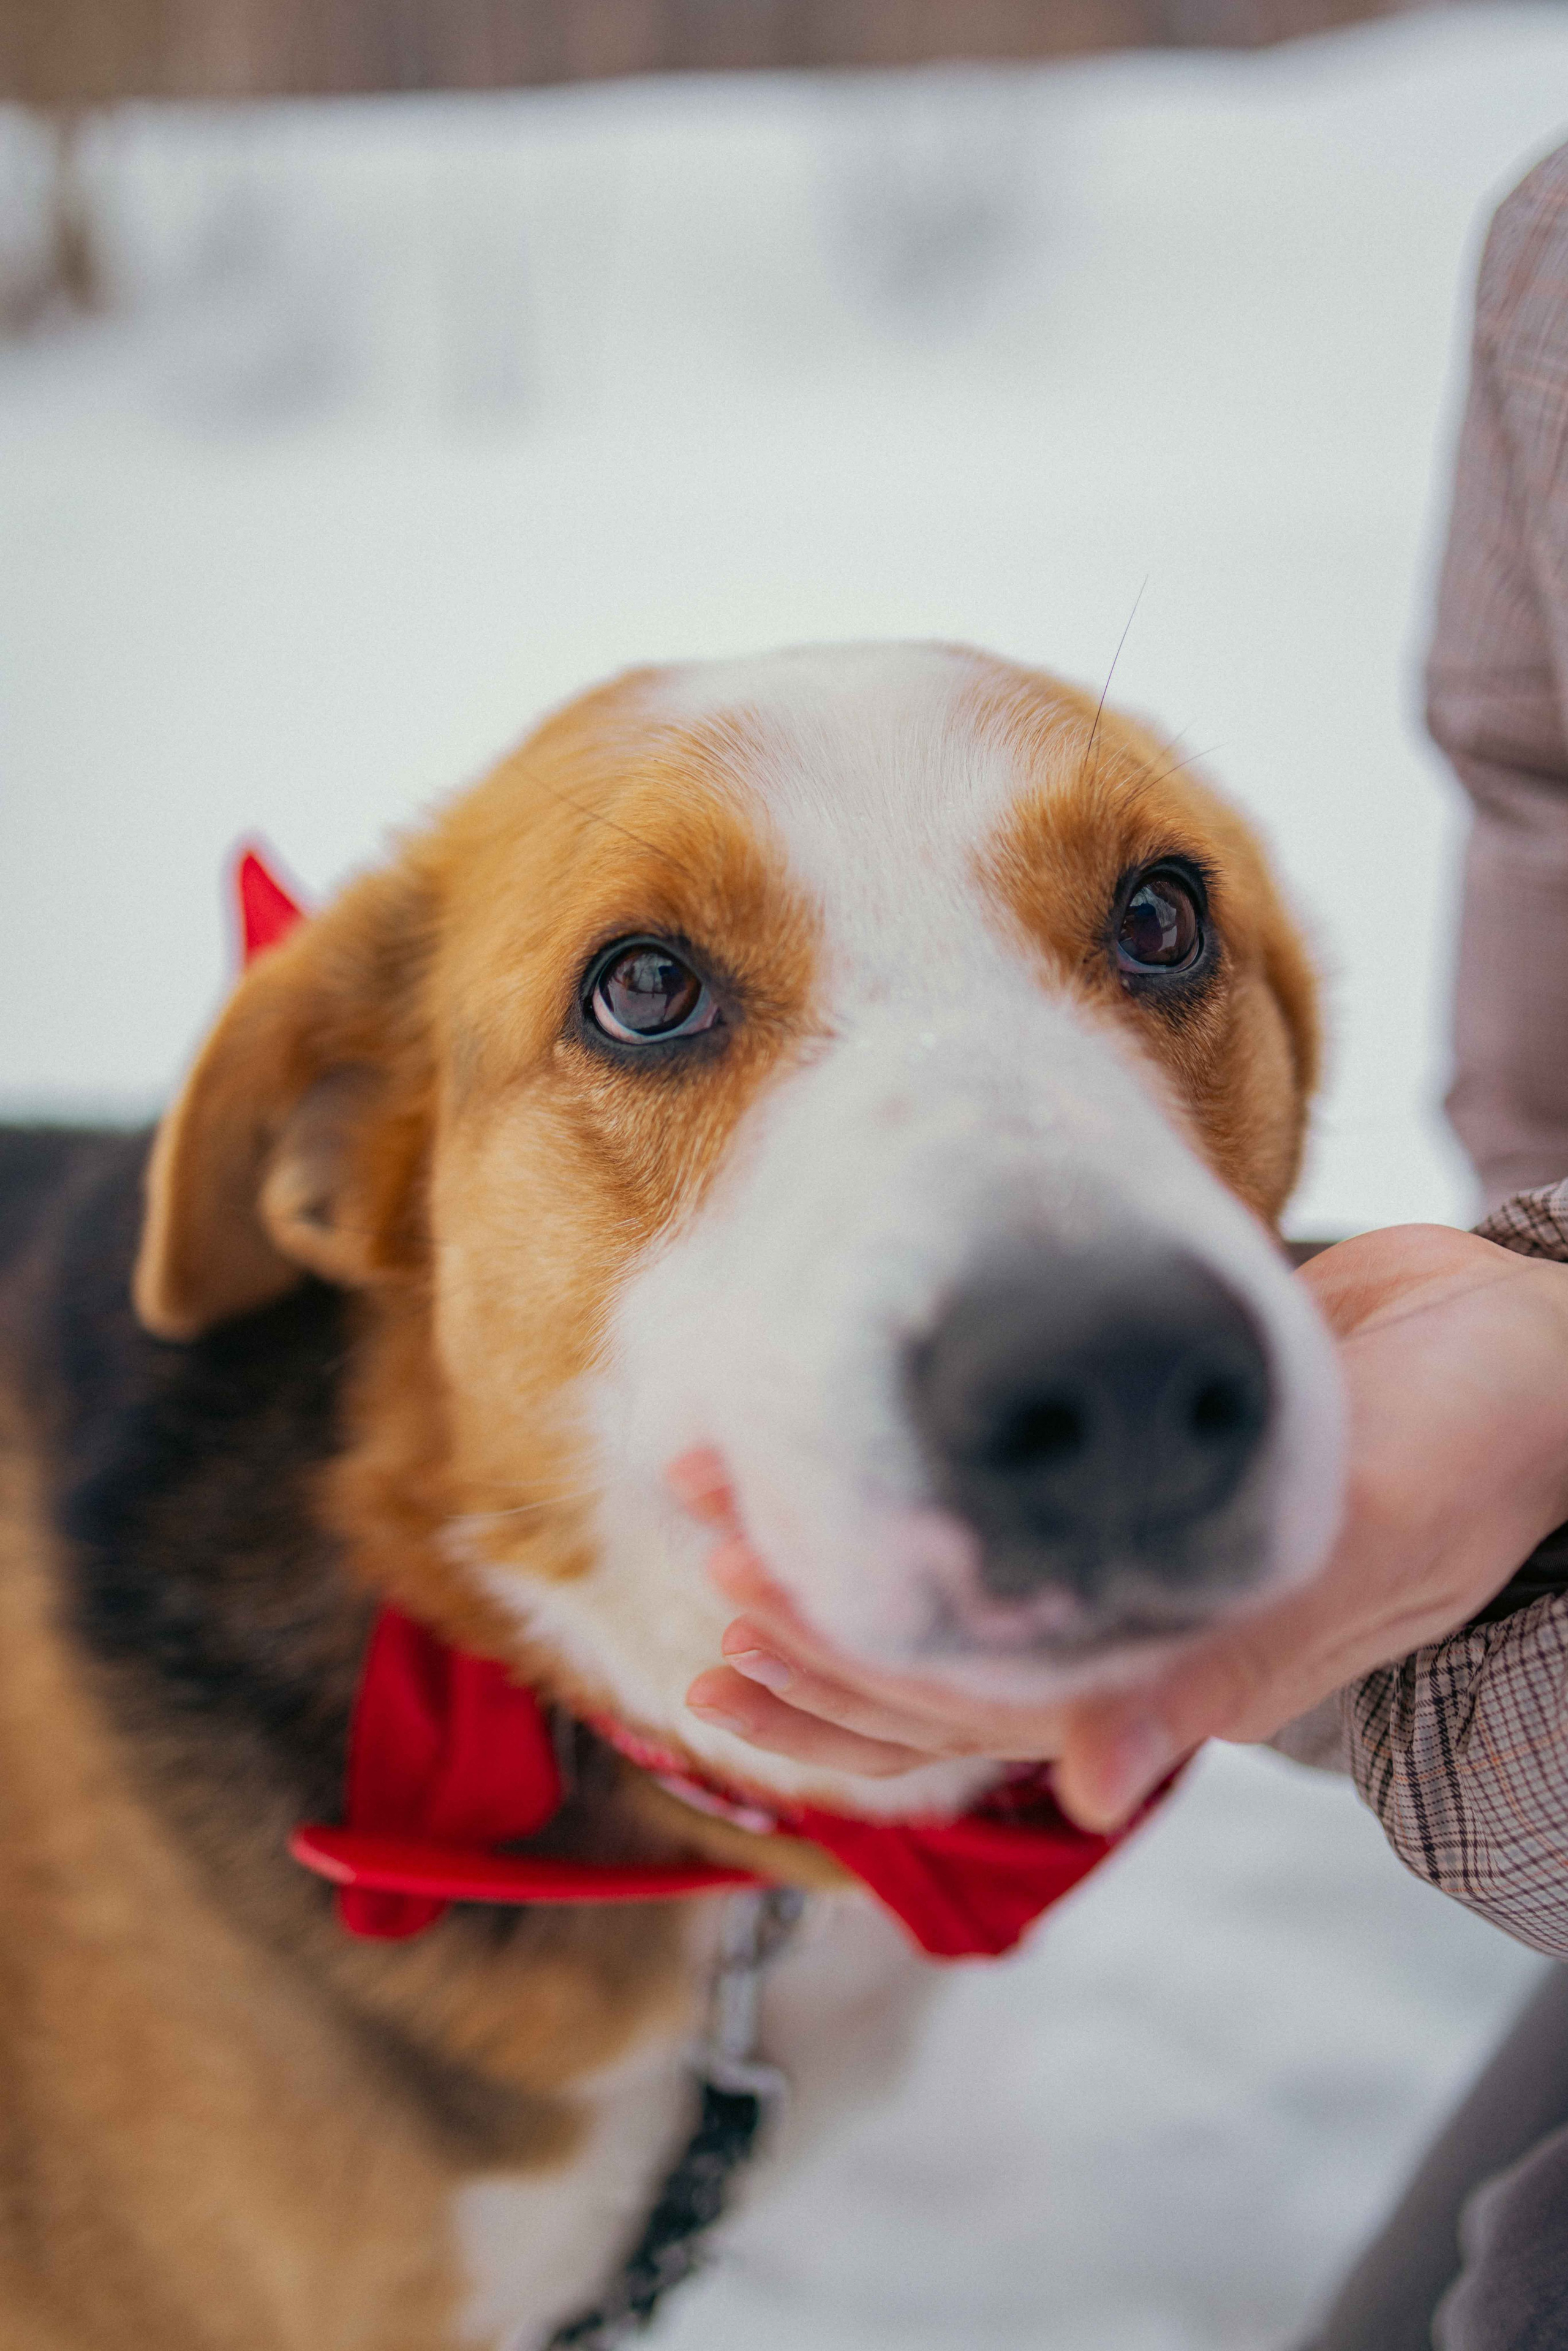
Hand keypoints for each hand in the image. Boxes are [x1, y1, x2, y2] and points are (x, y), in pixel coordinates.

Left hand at [680, 1225, 1567, 1830]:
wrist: (1527, 1343)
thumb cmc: (1474, 1438)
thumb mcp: (1364, 1540)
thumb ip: (1233, 1658)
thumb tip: (1086, 1787)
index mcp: (1183, 1667)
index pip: (978, 1710)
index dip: (848, 1679)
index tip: (737, 1615)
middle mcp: (1139, 1624)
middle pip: (937, 1658)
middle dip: (808, 1618)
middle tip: (698, 1534)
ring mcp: (1130, 1549)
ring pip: (955, 1583)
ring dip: (837, 1549)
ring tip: (719, 1488)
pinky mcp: (1125, 1467)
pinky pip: (997, 1503)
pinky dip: (912, 1488)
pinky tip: (837, 1446)